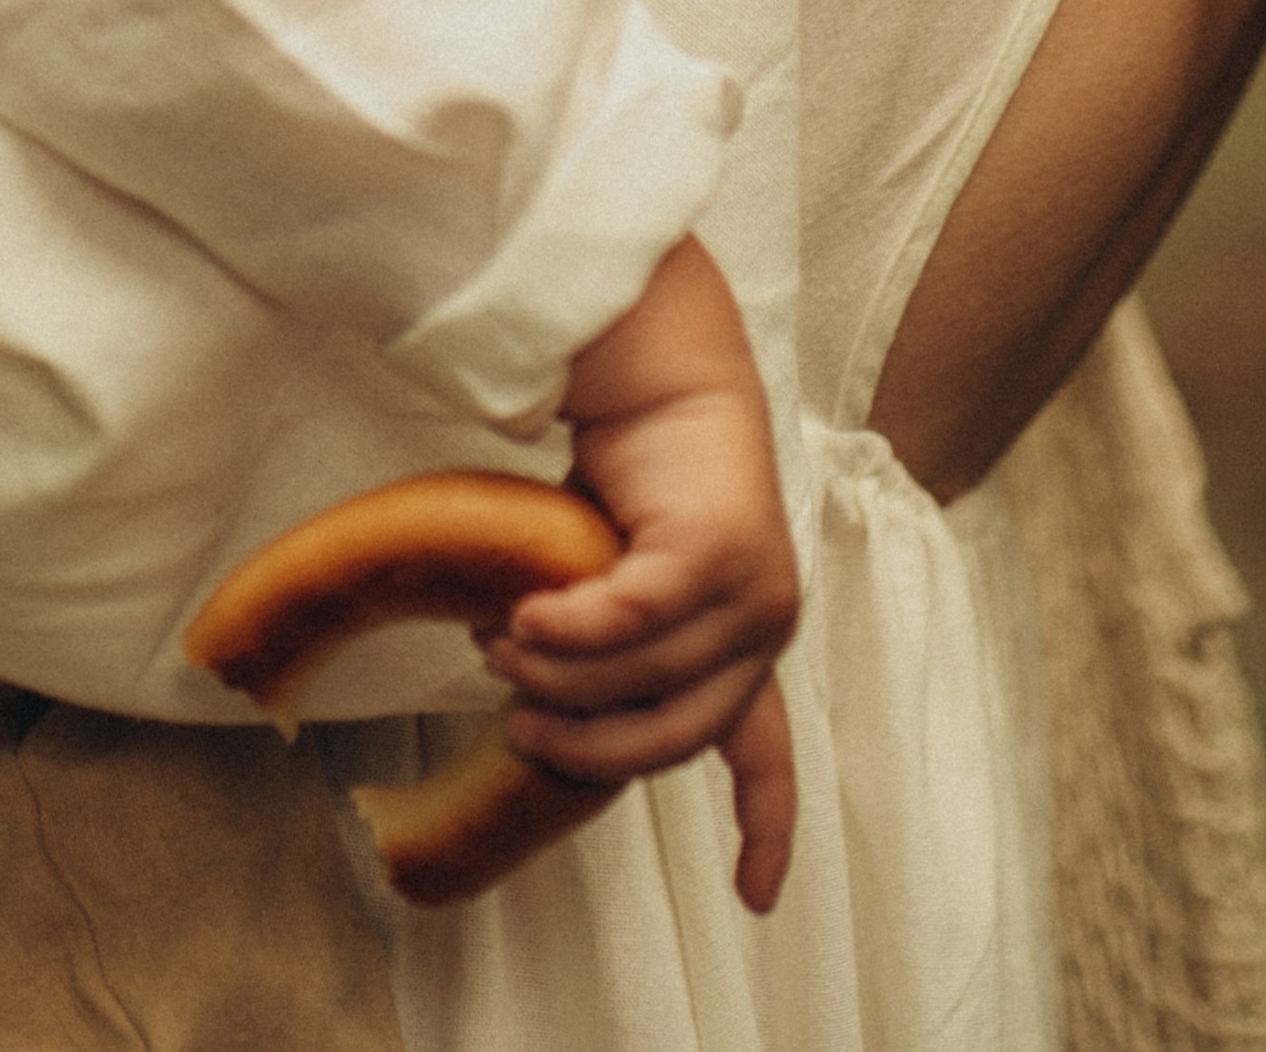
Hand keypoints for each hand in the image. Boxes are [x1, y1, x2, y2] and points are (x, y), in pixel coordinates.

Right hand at [481, 238, 800, 911]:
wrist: (666, 365)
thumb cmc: (634, 470)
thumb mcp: (621, 574)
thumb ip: (608, 640)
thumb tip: (537, 703)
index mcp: (750, 642)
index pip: (767, 753)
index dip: (764, 828)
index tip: (755, 900)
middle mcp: (765, 628)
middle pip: (672, 737)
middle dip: (585, 743)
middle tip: (515, 718)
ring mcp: (752, 592)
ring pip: (640, 680)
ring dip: (556, 675)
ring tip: (498, 643)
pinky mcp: (718, 551)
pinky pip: (632, 620)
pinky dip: (569, 629)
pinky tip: (519, 616)